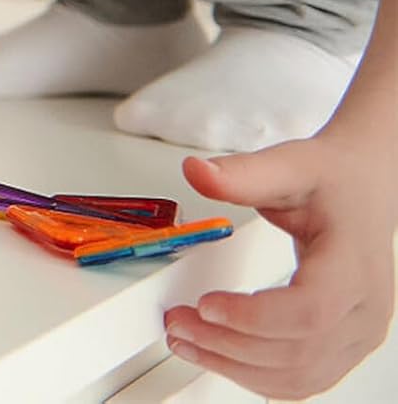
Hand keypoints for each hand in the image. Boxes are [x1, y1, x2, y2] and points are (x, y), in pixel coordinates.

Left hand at [163, 135, 395, 398]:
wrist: (364, 187)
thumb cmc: (334, 179)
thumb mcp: (289, 164)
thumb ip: (241, 173)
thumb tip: (196, 171)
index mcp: (353, 265)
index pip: (310, 310)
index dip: (254, 316)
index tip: (206, 304)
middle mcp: (363, 309)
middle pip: (298, 351)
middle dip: (228, 344)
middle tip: (178, 323)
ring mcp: (357, 334)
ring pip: (298, 376)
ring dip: (236, 366)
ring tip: (187, 341)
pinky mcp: (343, 345)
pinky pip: (303, 378)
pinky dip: (256, 375)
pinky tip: (219, 356)